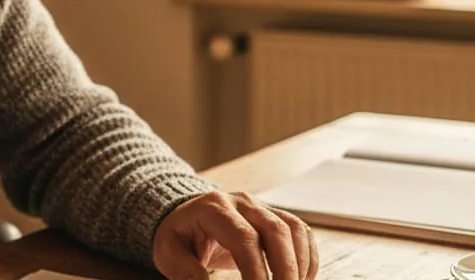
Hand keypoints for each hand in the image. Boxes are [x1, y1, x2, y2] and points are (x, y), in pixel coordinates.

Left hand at [153, 191, 317, 279]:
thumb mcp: (168, 252)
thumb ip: (184, 270)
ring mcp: (261, 207)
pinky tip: (299, 279)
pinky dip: (306, 258)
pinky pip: (301, 232)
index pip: (244, 238)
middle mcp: (242, 202)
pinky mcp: (274, 215)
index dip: (256, 271)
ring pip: (294, 229)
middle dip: (285, 270)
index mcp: (214, 208)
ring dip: (299, 264)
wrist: (188, 215)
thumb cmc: (179, 235)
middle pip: (277, 231)